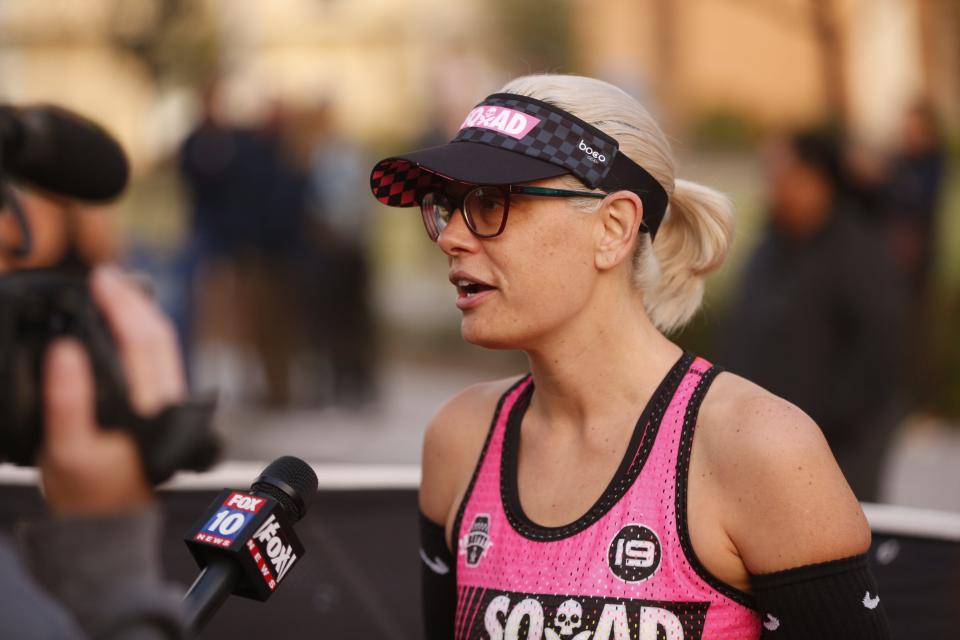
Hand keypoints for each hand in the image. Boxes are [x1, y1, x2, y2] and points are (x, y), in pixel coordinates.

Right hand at [39, 265, 185, 513]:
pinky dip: (138, 335)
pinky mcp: (160, 407)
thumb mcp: (65, 452)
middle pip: (158, 337)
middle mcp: (166, 400)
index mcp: (149, 407)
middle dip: (133, 300)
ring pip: (161, 347)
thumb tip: (66, 349)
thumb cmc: (87, 492)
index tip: (100, 278)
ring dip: (139, 314)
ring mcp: (167, 403)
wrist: (106, 526)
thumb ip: (67, 401)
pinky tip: (119, 326)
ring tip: (112, 291)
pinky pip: (155, 360)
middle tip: (105, 275)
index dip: (123, 305)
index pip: (143, 341)